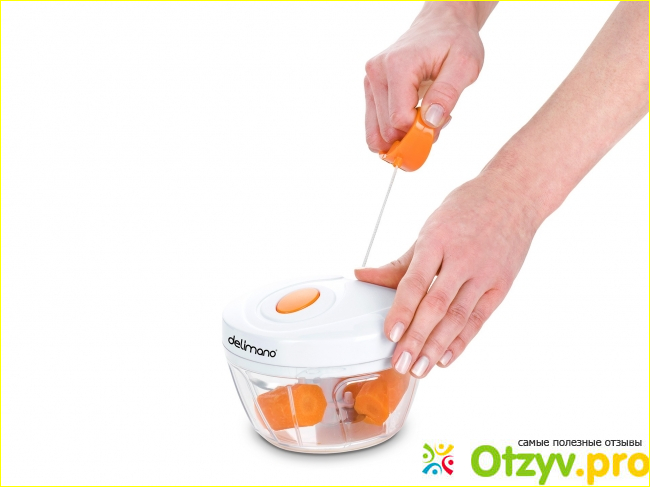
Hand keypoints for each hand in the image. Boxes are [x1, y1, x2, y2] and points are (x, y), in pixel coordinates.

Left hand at [355, 169, 539, 377]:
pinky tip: (446, 357)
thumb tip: (364, 276)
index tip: (390, 333)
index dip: (401, 310)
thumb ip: (398, 261)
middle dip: (416, 337)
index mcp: (438, 240)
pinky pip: (479, 318)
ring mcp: (485, 273)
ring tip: (420, 368)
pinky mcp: (501, 285)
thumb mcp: (428, 228)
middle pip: (437, 305)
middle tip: (401, 362)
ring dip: (437, 346)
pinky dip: (462, 340)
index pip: (415, 282)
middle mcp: (463, 258)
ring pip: (458, 317)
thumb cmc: (467, 208)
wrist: (514, 195)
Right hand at [364, 2, 493, 151]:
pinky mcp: (370, 89)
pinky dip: (394, 131)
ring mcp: (370, 81)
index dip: (420, 132)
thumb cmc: (455, 40)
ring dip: (401, 136)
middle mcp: (377, 73)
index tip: (441, 125)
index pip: (399, 118)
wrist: (441, 23)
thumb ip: (447, 94)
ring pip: (376, 132)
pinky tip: (413, 118)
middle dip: (411, 136)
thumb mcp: (465, 64)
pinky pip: (375, 125)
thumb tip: (430, 122)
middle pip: (386, 129)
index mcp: (398, 65)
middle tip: (435, 122)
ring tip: (424, 119)